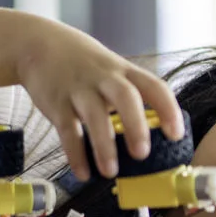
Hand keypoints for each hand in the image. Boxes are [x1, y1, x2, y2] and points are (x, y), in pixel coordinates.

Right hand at [15, 20, 183, 179]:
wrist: (39, 44)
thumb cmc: (85, 65)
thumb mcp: (113, 71)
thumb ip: (131, 98)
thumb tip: (155, 138)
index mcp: (125, 72)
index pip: (154, 87)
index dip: (168, 110)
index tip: (176, 135)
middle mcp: (104, 78)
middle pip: (125, 97)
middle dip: (136, 126)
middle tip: (142, 154)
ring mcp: (79, 90)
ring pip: (94, 116)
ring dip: (104, 146)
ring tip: (110, 172)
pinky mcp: (56, 103)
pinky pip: (67, 130)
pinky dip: (75, 153)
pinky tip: (83, 172)